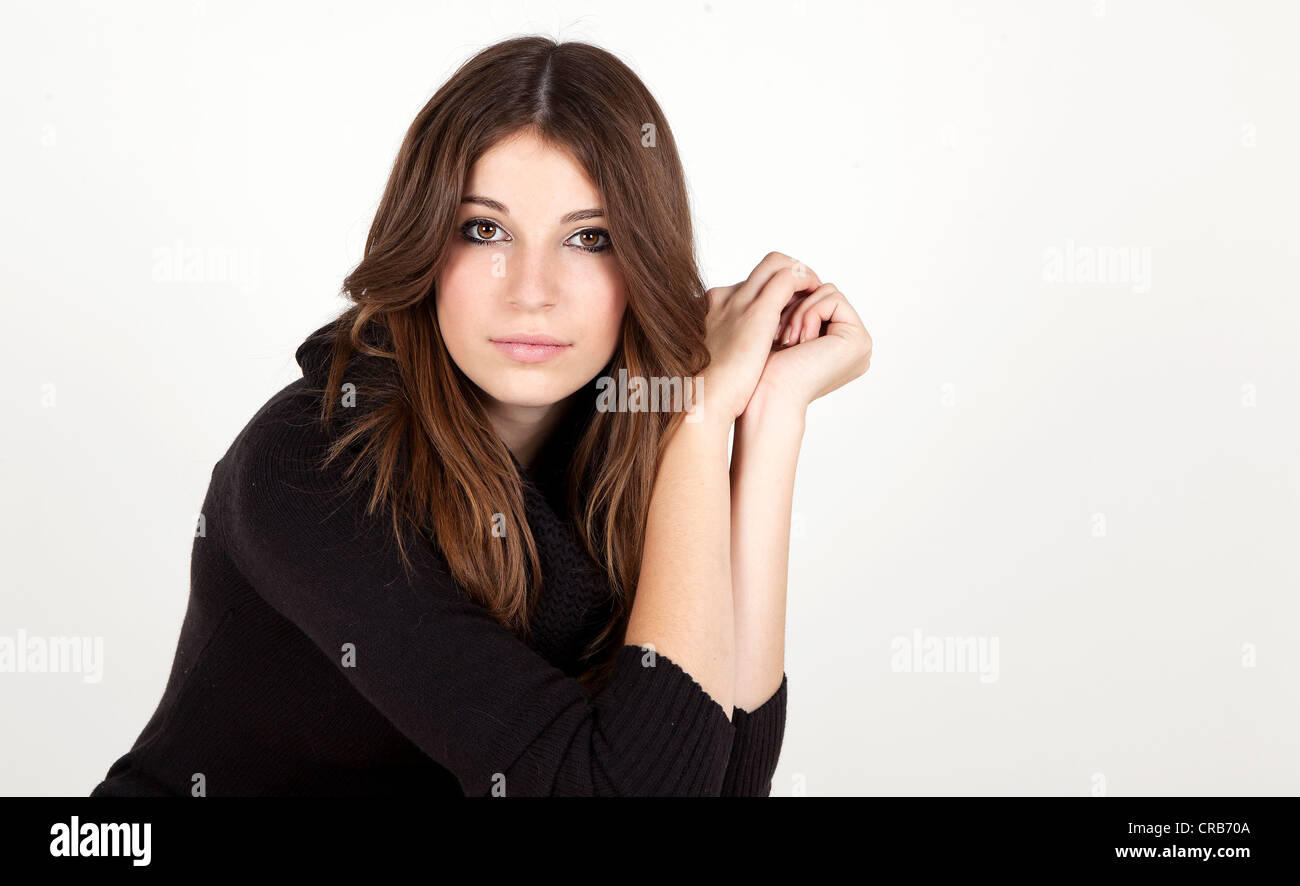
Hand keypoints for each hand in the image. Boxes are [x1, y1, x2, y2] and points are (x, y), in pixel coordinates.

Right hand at [699, 252, 825, 423]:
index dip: (773, 293)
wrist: (702, 398)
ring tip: (815, 296)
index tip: (788, 310)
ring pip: (778, 264)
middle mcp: (725, 297)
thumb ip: (729, 349)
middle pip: (765, 267)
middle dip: (790, 275)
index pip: (749, 285)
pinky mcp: (757, 312)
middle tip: (807, 296)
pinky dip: (806, 284)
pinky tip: (815, 306)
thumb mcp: (715, 363)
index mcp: (712, 309)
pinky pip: (789, 278)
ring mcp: (740, 301)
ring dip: (801, 275)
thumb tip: (743, 357)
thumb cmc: (708, 392)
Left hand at [752, 280, 871, 411]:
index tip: (776, 330)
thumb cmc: (764, 369)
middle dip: (796, 306)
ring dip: (800, 312)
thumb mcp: (780, 326)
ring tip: (790, 340)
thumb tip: (797, 268)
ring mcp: (860, 343)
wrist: (765, 394)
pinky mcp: (859, 340)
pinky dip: (809, 314)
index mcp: (837, 343)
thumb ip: (797, 302)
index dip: (793, 303)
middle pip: (824, 292)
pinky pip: (833, 299)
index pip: (818, 298)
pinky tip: (800, 342)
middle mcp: (852, 344)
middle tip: (782, 336)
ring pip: (828, 292)